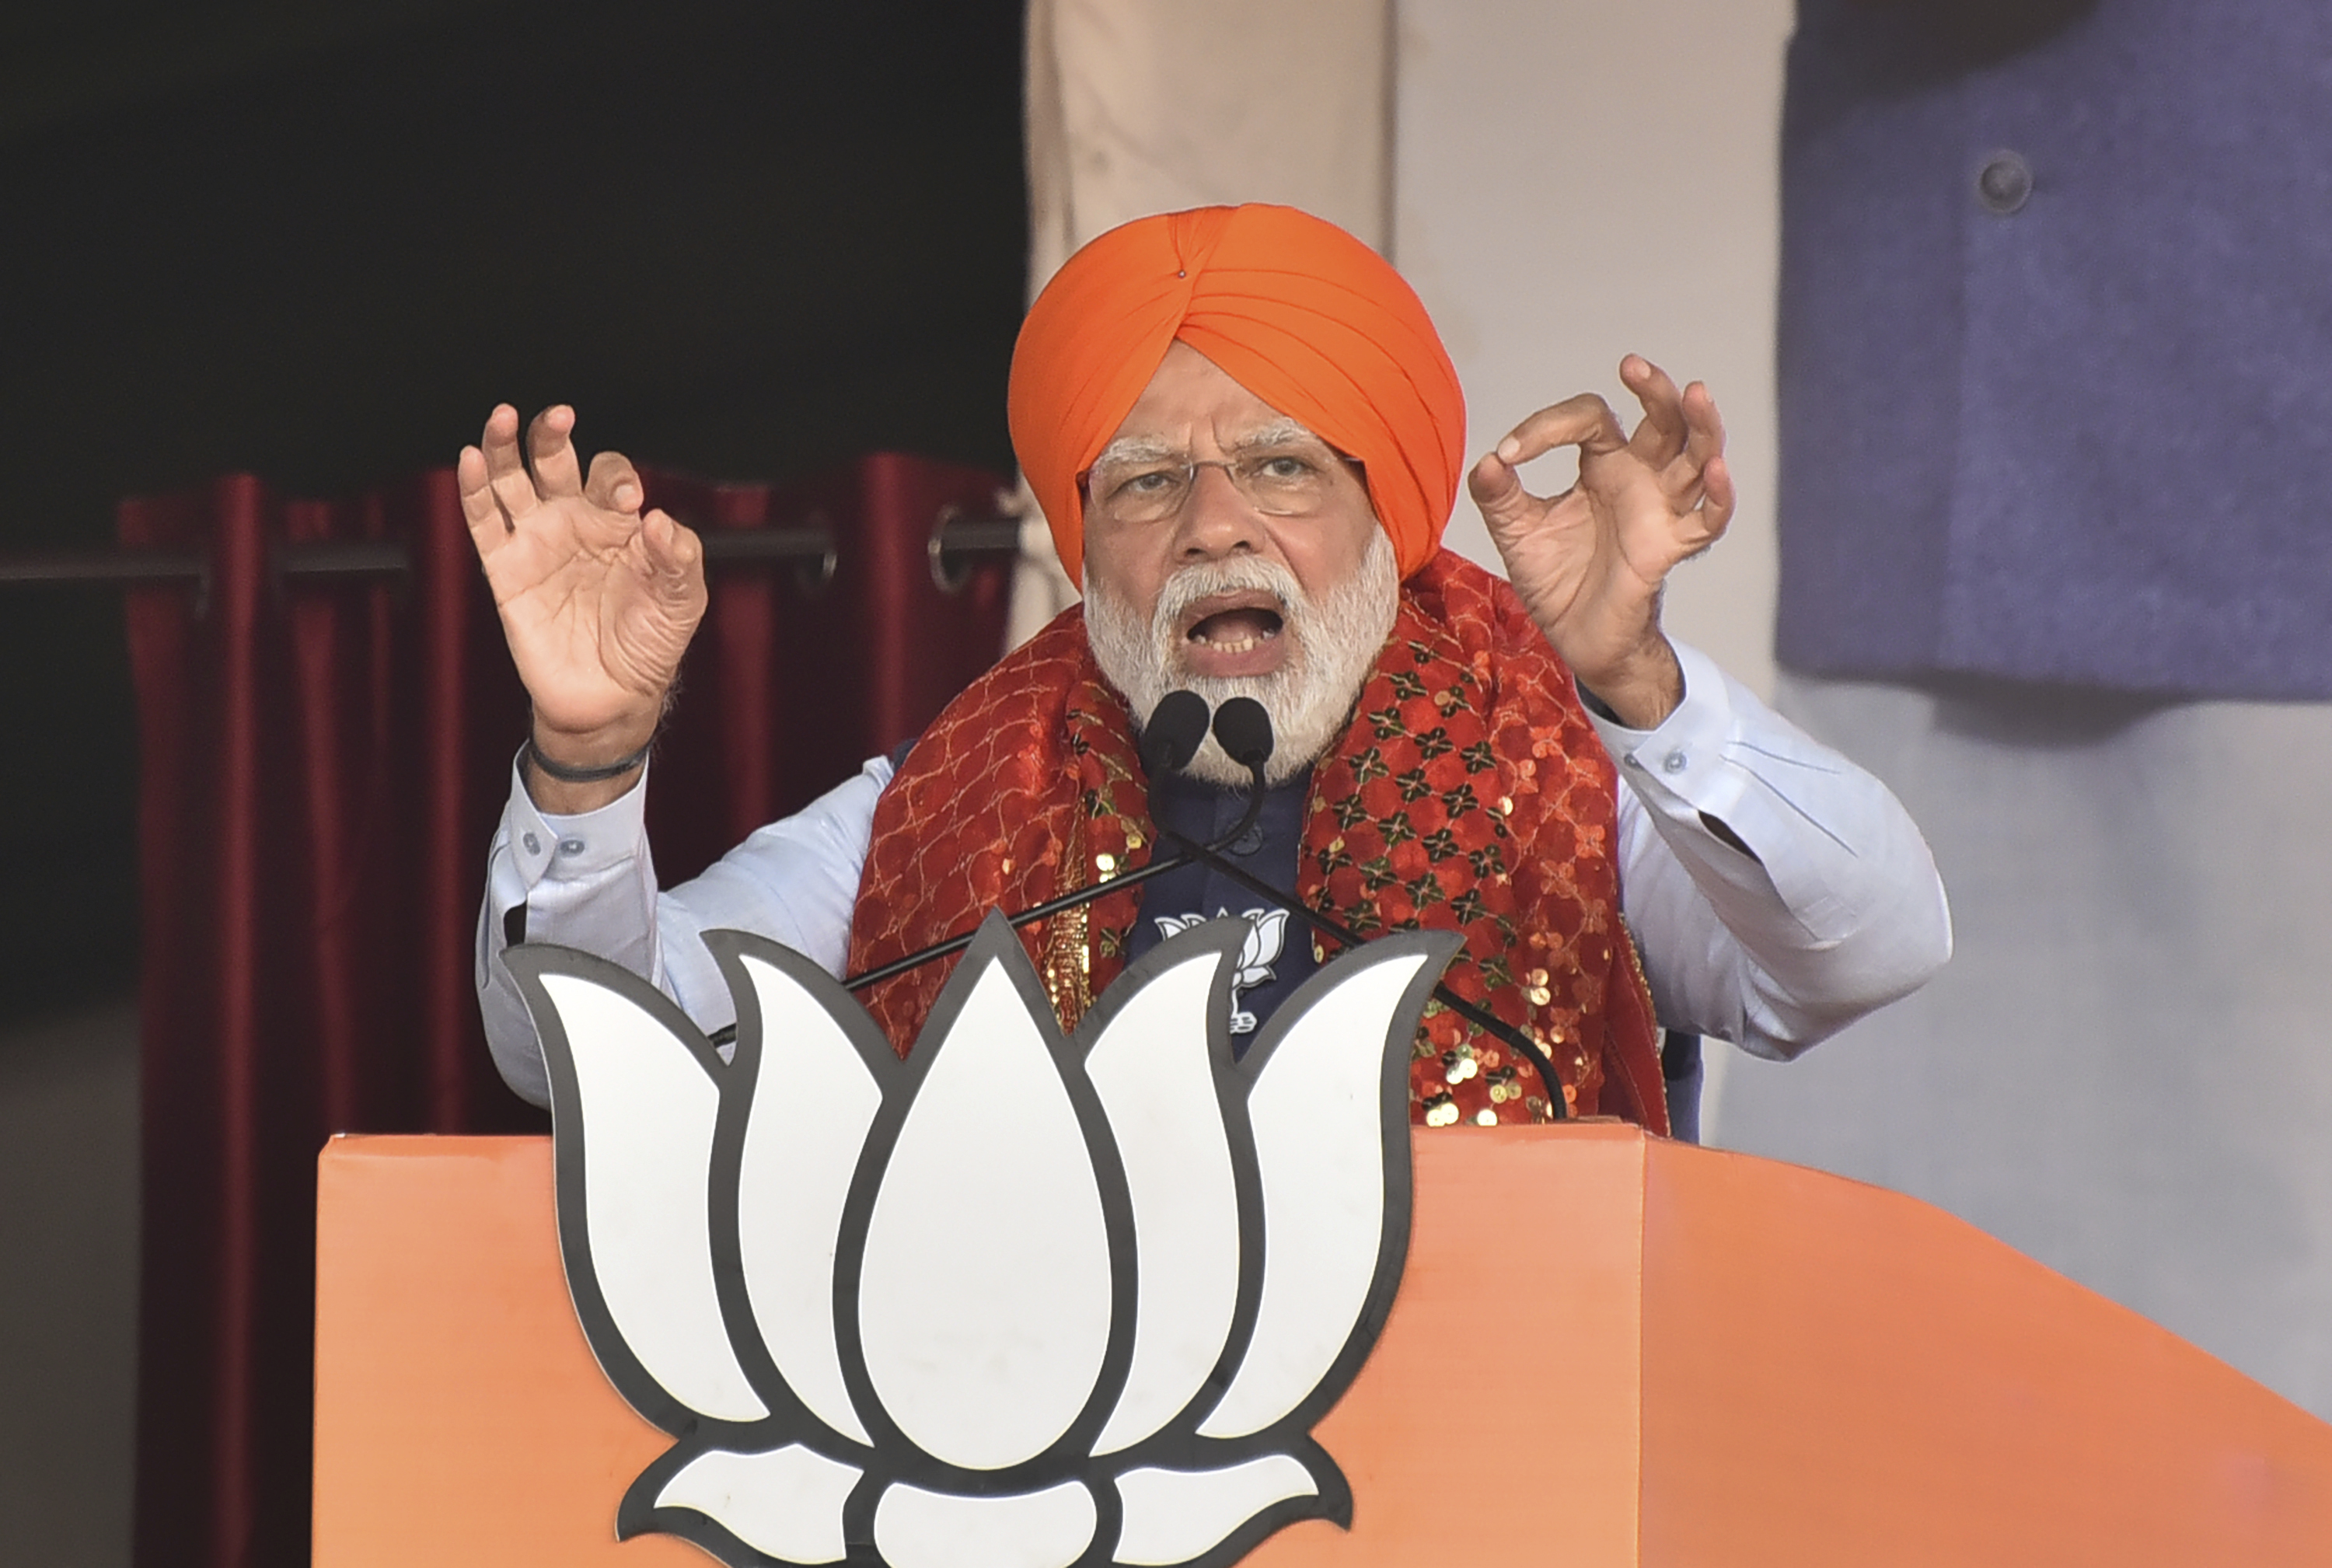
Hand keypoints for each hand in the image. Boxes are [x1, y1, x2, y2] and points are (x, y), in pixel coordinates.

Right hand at [459, 405, 705, 798]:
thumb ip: (680, 557)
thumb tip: (660, 518)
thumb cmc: (650, 644)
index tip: (628, 500)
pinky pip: (483, 522)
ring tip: (505, 416)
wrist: (611, 698)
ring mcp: (537, 543)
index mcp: (618, 523)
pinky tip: (474, 458)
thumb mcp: (682, 600)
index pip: (609, 476)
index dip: (615, 477)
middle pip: (556, 461)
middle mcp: (574, 523)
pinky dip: (474, 489)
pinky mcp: (505, 570)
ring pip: (513, 480)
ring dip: (506, 446)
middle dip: (554, 435)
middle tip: (561, 415)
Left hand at [1466, 355, 1733, 728]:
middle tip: (1635, 367)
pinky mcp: (1669, 547)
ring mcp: (1659, 510)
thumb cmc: (1556, 579)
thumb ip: (1499, 497)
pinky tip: (1716, 470)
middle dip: (1655, 391)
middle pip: (1662, 420)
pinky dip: (1718, 497)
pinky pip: (1707, 520)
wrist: (1574, 637)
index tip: (1509, 454)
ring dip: (1701, 425)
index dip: (1549, 426)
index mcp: (1602, 465)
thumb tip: (1486, 462)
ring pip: (1696, 456)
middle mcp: (1638, 478)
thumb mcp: (1517, 533)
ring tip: (1695, 393)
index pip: (1589, 420)